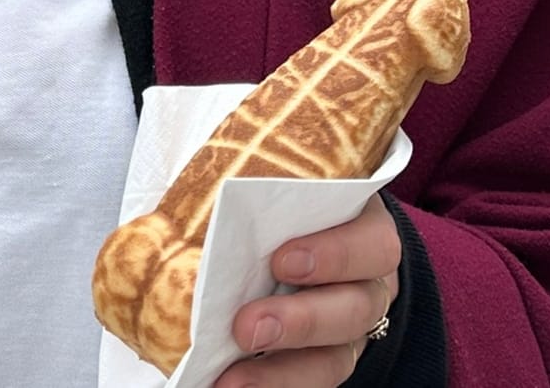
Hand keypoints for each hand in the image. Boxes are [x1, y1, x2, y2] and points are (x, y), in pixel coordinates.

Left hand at [212, 194, 400, 387]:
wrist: (287, 231)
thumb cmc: (277, 197)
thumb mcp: (275, 181)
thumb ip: (249, 186)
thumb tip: (177, 207)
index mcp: (363, 226)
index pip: (373, 243)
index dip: (335, 254)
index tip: (282, 260)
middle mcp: (368, 282)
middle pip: (356, 308)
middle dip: (302, 321)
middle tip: (248, 328)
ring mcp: (351, 328)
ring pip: (337, 357)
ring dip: (283, 372)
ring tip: (233, 380)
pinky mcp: (326, 359)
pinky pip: (312, 381)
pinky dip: (273, 387)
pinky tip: (230, 386)